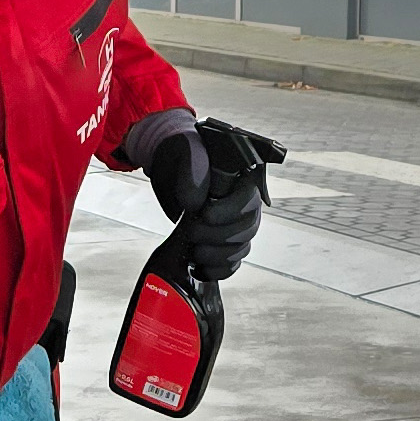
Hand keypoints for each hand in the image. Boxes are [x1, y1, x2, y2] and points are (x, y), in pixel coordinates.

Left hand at [122, 109, 262, 281]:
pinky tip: (200, 268)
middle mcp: (245, 204)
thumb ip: (192, 170)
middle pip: (247, 229)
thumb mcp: (185, 150)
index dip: (230, 212)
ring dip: (216, 255)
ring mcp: (236, 224)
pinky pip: (232, 264)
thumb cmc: (182, 153)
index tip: (205, 214)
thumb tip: (195, 202)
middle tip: (192, 231)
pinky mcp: (224, 241)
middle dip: (218, 236)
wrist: (169, 167)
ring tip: (194, 251)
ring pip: (240, 249)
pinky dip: (218, 270)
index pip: (249, 201)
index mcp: (242, 179)